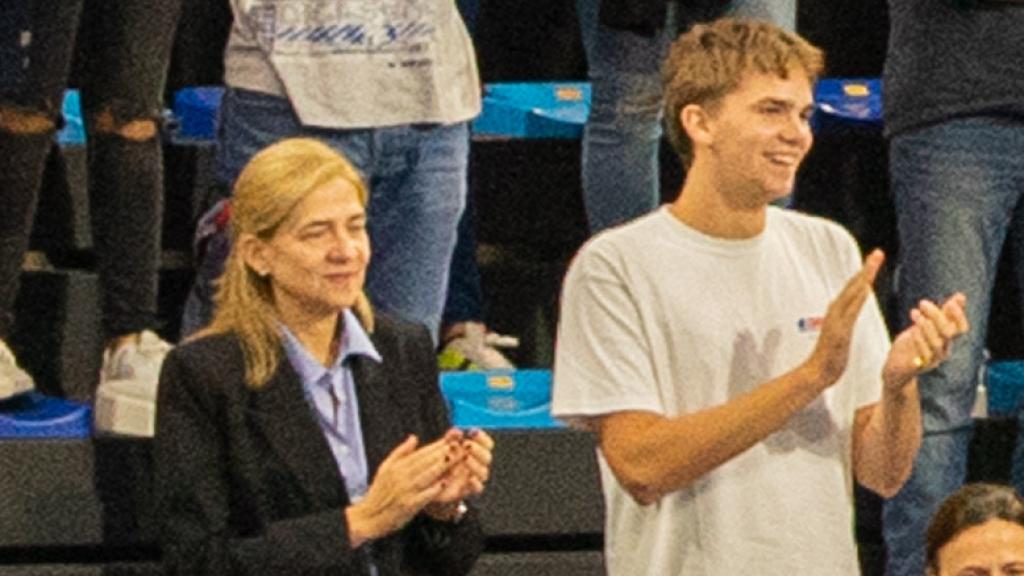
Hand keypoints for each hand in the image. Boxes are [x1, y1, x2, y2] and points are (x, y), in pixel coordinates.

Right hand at [346, 431, 459, 545]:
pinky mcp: (408, 505)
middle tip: (461, 445)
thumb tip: (414, 437)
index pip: (421, 453)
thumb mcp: (385, 468)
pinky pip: (424, 495)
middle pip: (427, 461)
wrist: (369, 516)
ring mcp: (405, 490)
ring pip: (427, 475)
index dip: (438, 445)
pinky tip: (445, 483)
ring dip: (444, 466)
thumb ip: (400, 452)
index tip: (452, 439)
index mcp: (397, 466)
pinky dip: (434, 488)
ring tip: (457, 459)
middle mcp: (402, 476)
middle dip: (445, 452)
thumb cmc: (379, 492)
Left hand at [424, 429, 494, 519]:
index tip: (472, 431)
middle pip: (487, 457)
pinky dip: (476, 483)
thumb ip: (450, 438)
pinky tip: (470, 478)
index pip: (487, 444)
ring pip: (484, 472)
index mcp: (475, 452)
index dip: (482, 437)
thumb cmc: (438, 461)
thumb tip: (458, 431)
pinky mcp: (469, 489)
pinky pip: (478, 488)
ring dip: (475, 464)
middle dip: (478, 449)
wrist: (430, 481)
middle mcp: (477, 464)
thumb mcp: (442, 447)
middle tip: (467, 444)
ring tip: (465, 458)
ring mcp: (474, 477)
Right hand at [804, 249, 884, 387]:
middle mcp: (836, 312)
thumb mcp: (837, 334)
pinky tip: (866, 286)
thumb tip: (840, 309)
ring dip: (864, 276)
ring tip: (874, 262)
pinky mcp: (840, 329)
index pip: (853, 289)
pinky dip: (857, 296)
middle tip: (878, 253)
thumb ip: (840, 321)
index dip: (863, 274)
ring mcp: (837, 319)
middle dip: (866, 268)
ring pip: (852, 293)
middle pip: (853, 285)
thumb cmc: (828, 357)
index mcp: (837, 312)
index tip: (874, 261)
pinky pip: (851, 309)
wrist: (817, 372)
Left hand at [883, 292, 969, 390]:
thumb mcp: (927, 325)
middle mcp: (944, 350)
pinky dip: (919, 341)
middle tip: (923, 303)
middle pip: (948, 333)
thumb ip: (943, 313)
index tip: (950, 302)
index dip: (959, 316)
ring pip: (937, 344)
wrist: (898, 367)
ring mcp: (933, 359)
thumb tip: (961, 296)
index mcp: (947, 339)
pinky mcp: (920, 366)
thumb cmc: (914, 344)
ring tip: (914, 313)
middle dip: (937, 316)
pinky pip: (924, 355)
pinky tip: (912, 330)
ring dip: (926, 326)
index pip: (962, 329)